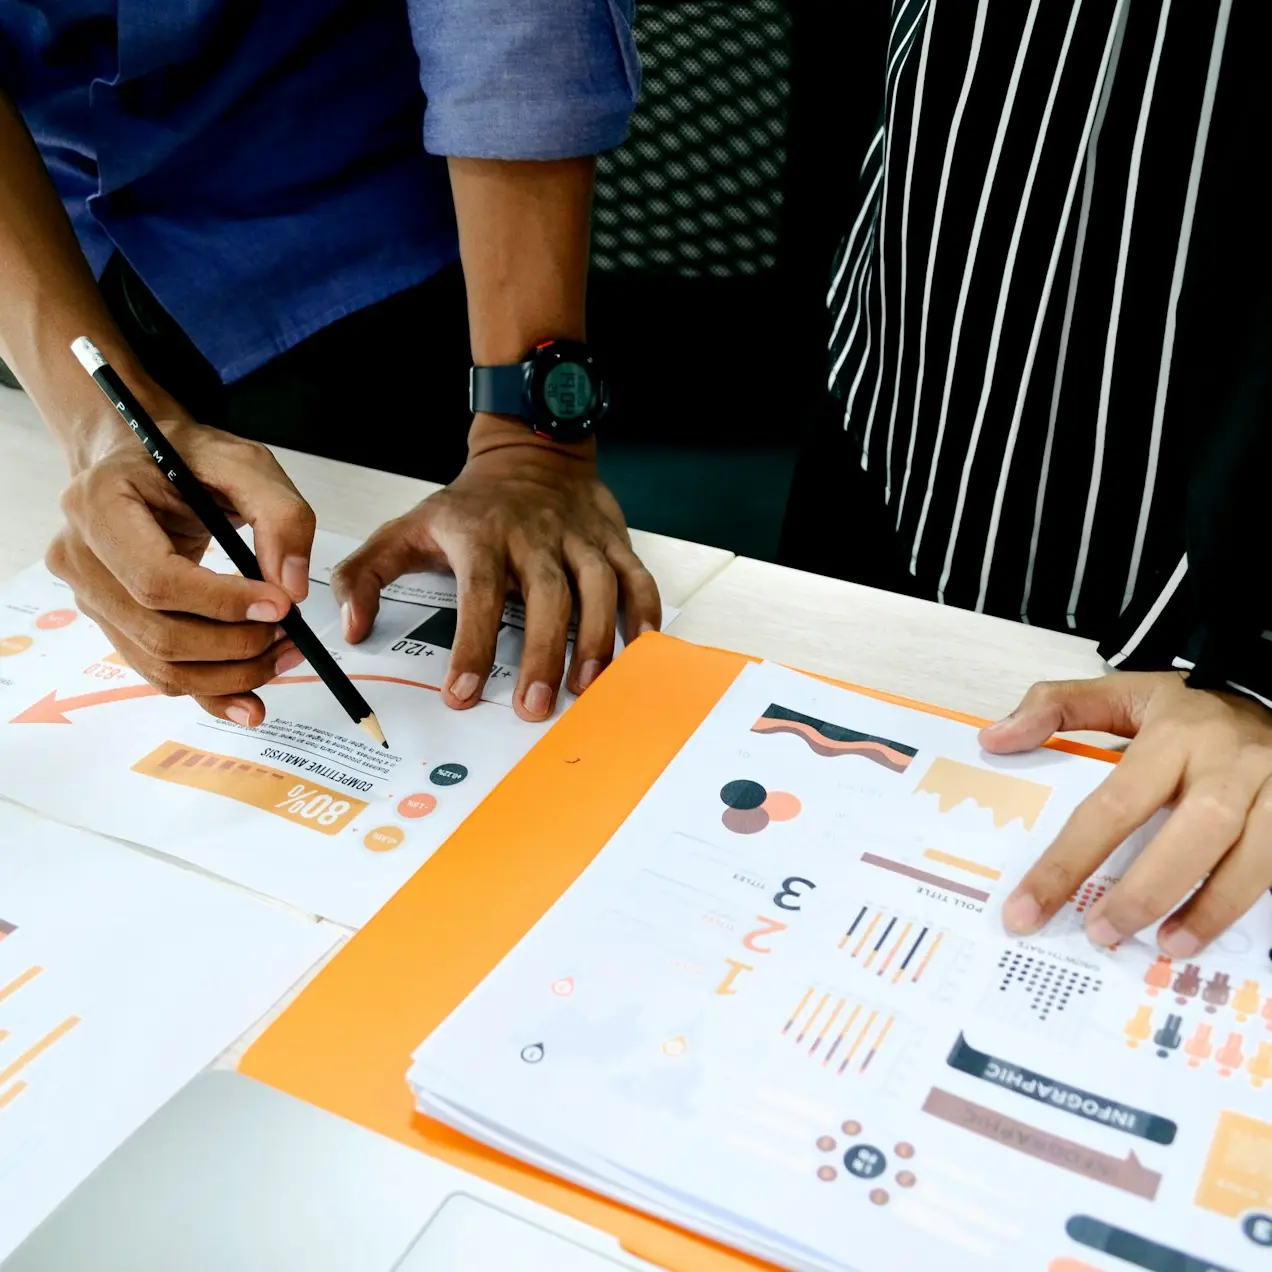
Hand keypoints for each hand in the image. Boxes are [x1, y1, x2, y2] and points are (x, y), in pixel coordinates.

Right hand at [47, 410, 316, 725]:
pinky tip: (251, 701)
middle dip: (235, 644)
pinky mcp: (114, 623)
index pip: (156, 577)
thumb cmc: (189, 457)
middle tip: (290, 634)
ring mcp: (91, 596)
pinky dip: (210, 692)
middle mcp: (80, 556)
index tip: (280, 606)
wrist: (145, 460)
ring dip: (231, 673)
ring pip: (160, 663)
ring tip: (284, 654)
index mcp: (99, 504)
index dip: (222, 602)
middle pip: (158, 631)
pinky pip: (159, 673)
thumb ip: (282, 516)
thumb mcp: (245, 464)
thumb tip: (292, 587)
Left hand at [332, 418, 659, 721]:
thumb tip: (352, 629)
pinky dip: (644, 612)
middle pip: (545, 594)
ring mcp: (578, 536)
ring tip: (586, 687)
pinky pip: (636, 575)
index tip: (463, 693)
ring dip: (595, 638)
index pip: (477, 593)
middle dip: (543, 653)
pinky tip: (640, 649)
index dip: (471, 645)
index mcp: (480, 534)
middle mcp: (533, 534)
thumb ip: (365, 576)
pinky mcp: (612, 539)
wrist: (528, 451)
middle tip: (534, 707)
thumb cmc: (469, 506)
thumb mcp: (405, 529)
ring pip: (597, 585)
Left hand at [981, 671, 1271, 955]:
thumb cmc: (1189, 711)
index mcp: (1174, 735)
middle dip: (1145, 892)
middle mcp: (1231, 763)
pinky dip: (1255, 903)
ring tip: (1166, 947)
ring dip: (1211, 910)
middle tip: (1101, 934)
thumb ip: (1055, 708)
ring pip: (1255, 858)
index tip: (1025, 910)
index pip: (1112, 805)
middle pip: (1194, 833)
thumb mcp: (1122, 693)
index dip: (1067, 863)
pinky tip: (1219, 932)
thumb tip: (992, 739)